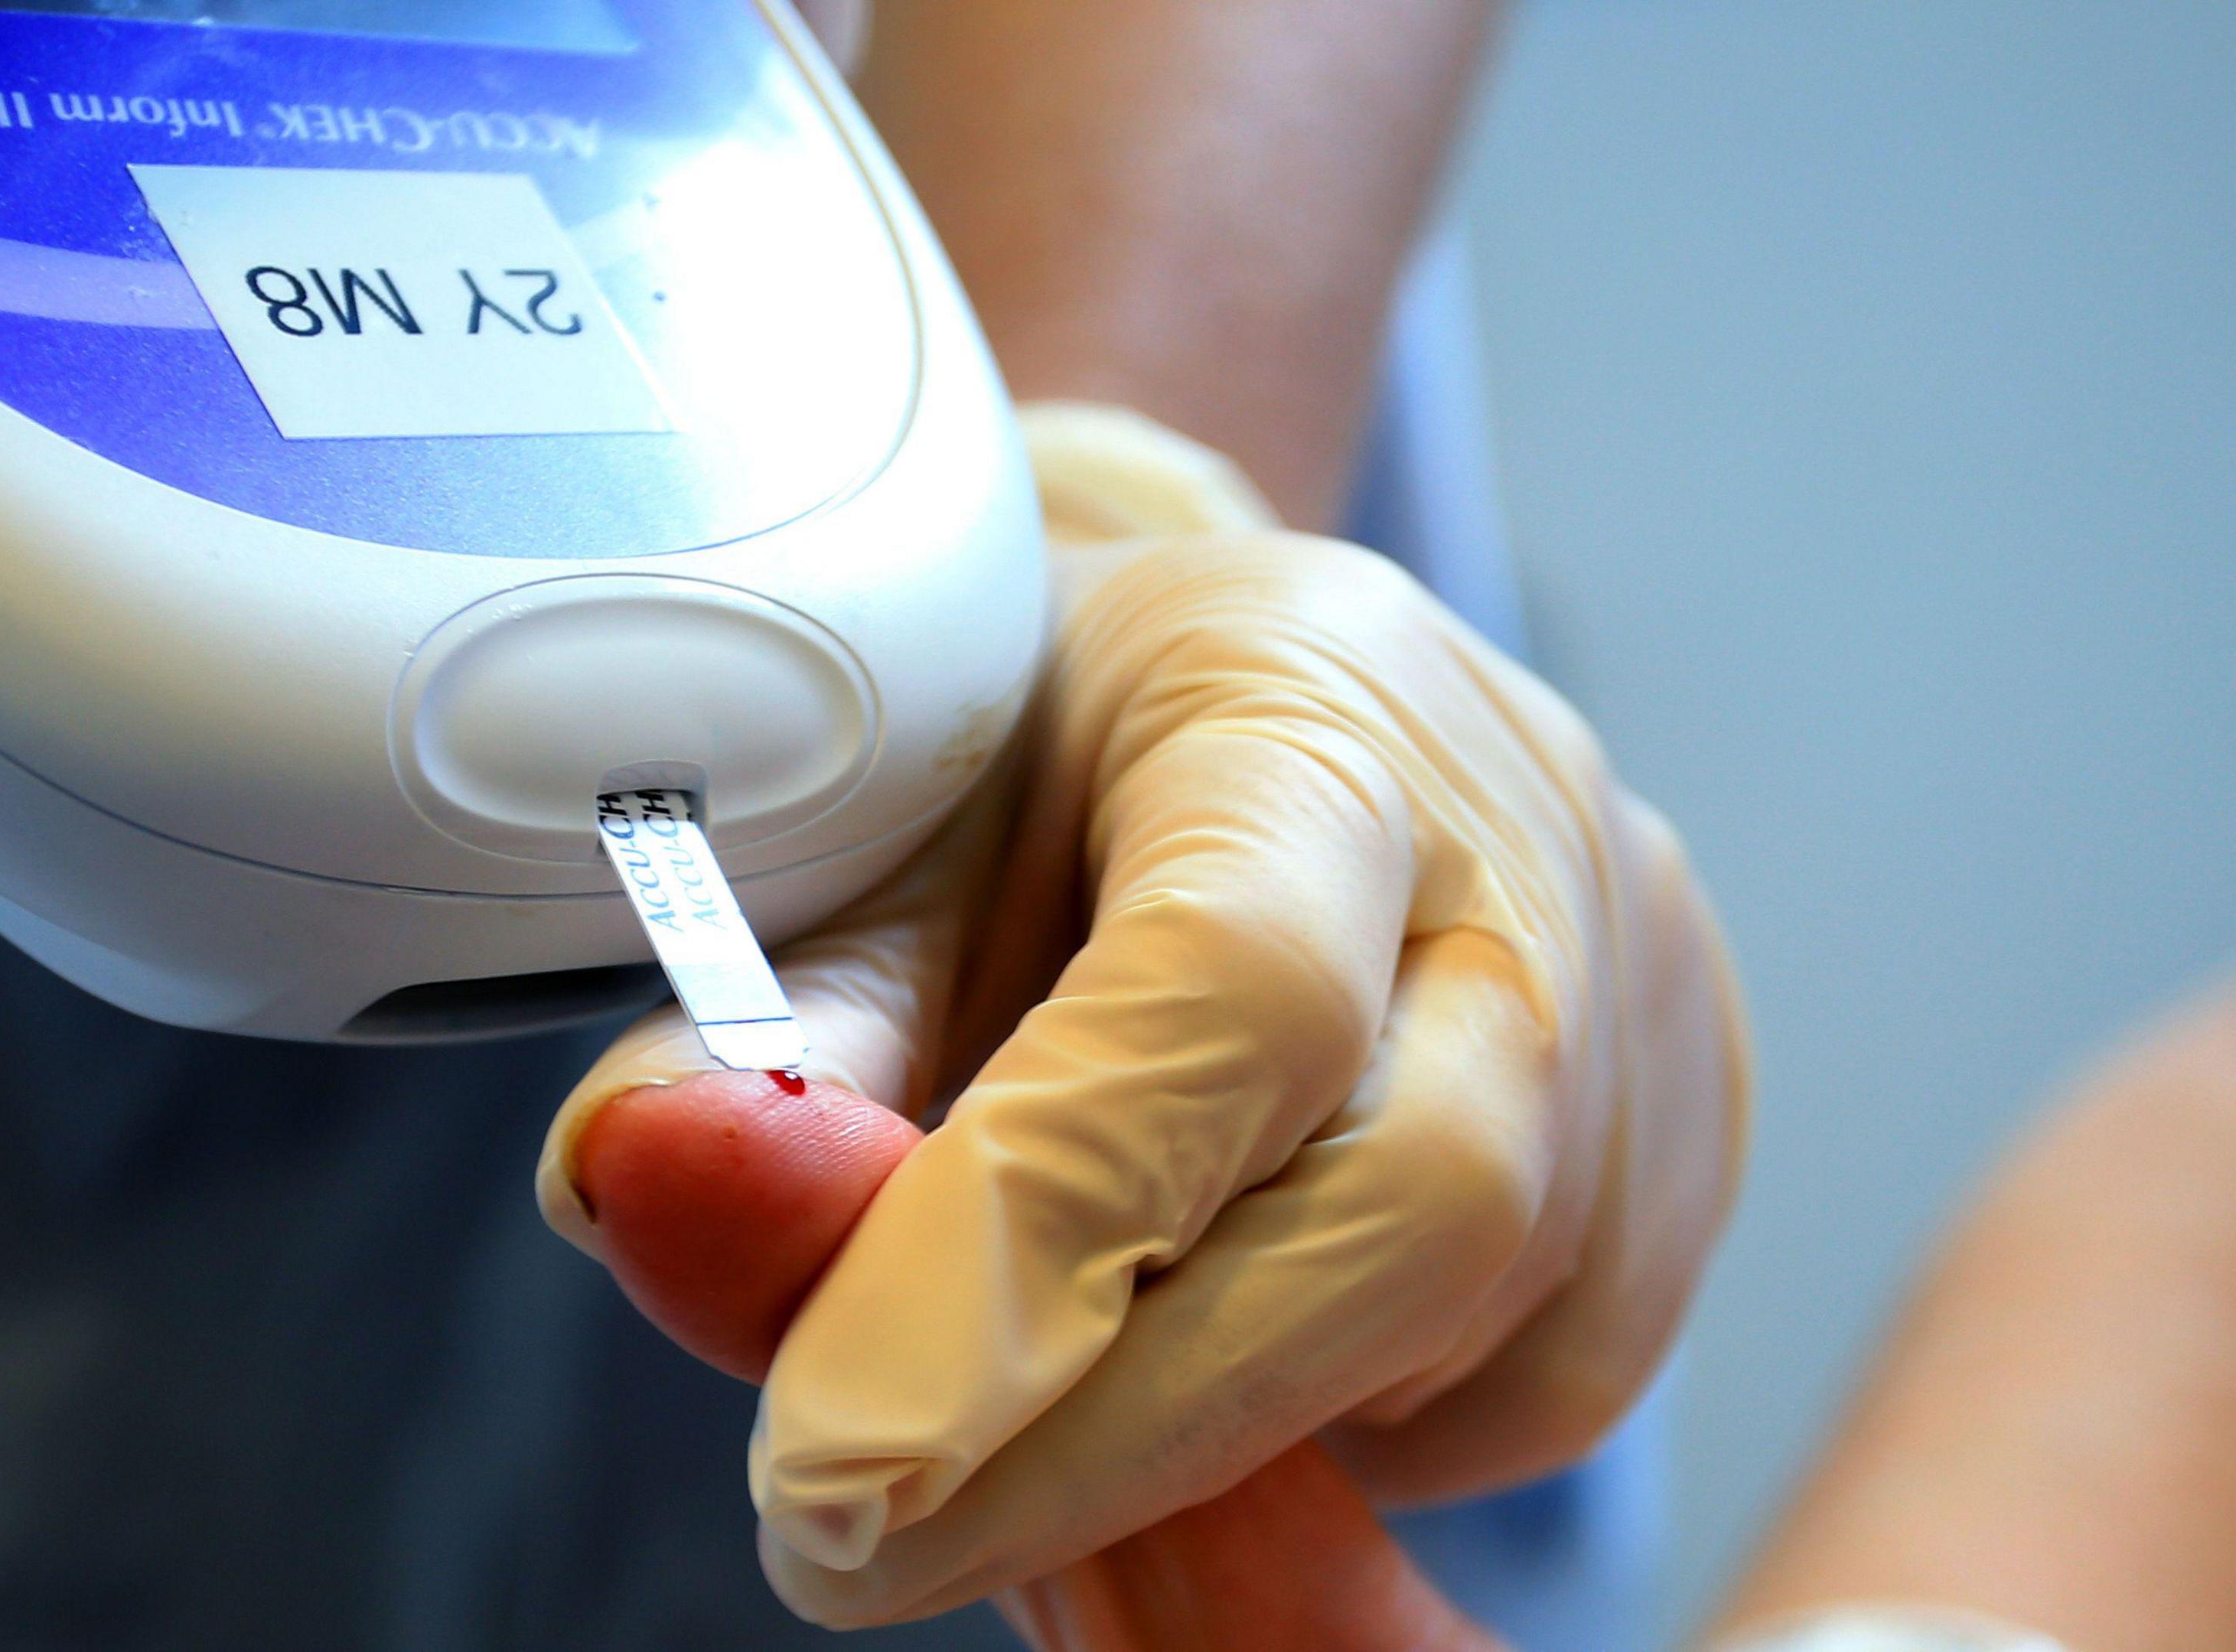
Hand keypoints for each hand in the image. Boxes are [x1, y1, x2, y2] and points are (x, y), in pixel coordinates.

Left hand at [540, 404, 1749, 1626]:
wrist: (1212, 681)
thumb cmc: (1026, 756)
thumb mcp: (867, 839)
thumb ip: (768, 1027)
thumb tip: (641, 1182)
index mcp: (1303, 689)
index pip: (1229, 991)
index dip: (1030, 1247)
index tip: (824, 1462)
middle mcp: (1527, 832)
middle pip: (1417, 1198)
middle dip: (1125, 1430)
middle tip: (860, 1546)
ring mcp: (1646, 984)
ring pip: (1494, 1324)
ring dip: (1226, 1430)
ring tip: (1013, 1411)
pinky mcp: (1688, 1126)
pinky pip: (1547, 1377)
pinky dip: (1352, 1424)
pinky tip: (1209, 1353)